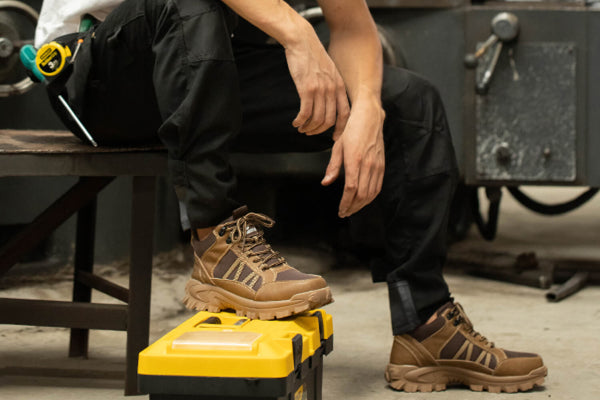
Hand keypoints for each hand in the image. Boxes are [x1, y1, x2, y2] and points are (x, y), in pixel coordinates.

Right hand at [284, 23, 349, 138]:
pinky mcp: (307, 89)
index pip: (345, 114)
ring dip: (308, 127)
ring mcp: (321, 90)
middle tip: (309, 132)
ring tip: (301, 128)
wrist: (302, 40)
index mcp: (340, 86)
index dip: (340, 129)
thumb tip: (329, 100)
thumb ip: (332, 85)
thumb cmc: (313, 55)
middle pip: (329, 120)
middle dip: (318, 131)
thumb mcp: (329, 71)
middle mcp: (332, 90)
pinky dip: (300, 121)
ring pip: (317, 119)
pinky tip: (295, 122)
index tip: (333, 138)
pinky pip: (305, 112)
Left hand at [321, 98, 384, 217]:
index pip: (351, 189)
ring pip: (371, 193)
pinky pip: (378, 186)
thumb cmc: (352, 131)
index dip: (345, 203)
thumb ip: (333, 167)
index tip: (340, 211)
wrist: (370, 118)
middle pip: (361, 194)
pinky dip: (371, 197)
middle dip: (352, 207)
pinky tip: (363, 200)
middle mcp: (368, 165)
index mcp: (355, 160)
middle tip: (344, 213)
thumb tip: (326, 183)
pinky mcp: (382, 165)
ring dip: (361, 205)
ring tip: (352, 209)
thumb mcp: (337, 147)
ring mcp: (377, 166)